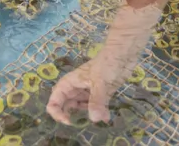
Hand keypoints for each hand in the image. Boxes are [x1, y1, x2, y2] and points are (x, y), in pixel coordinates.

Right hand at [46, 0, 164, 124]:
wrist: (124, 54)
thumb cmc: (107, 63)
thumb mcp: (99, 82)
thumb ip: (96, 100)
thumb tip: (94, 119)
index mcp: (70, 83)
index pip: (55, 100)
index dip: (57, 112)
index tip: (69, 121)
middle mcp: (76, 89)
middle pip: (66, 106)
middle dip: (71, 116)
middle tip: (81, 125)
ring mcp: (88, 91)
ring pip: (81, 108)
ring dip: (87, 116)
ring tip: (97, 119)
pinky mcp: (101, 94)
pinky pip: (95, 107)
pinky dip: (98, 113)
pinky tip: (106, 118)